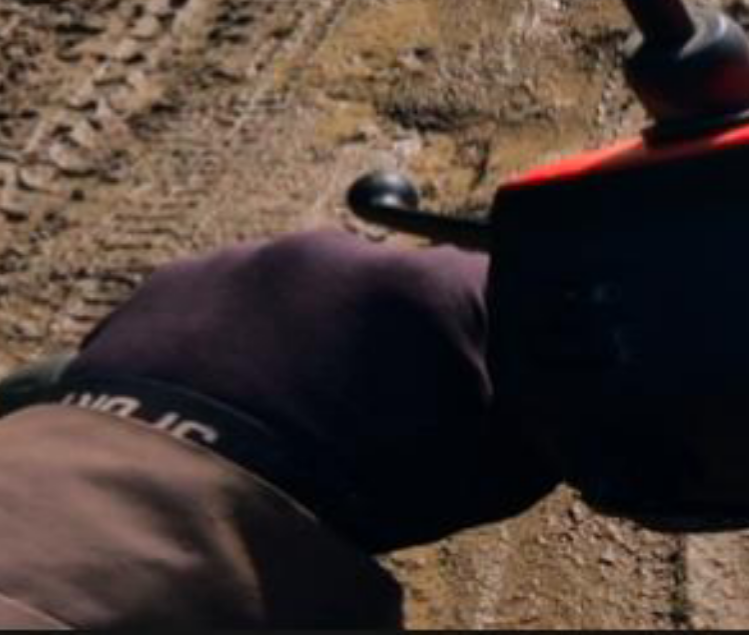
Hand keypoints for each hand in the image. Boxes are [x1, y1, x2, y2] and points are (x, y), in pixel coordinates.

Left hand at [49, 228, 556, 551]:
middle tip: (375, 412)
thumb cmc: (347, 489)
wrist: (181, 497)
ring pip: (312, 293)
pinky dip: (238, 344)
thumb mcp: (483, 479)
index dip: (498, 348)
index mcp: (439, 287)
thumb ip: (540, 422)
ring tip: (292, 411)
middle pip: (402, 290)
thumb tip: (567, 402)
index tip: (477, 394)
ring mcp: (262, 256)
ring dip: (314, 338)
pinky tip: (234, 400)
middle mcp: (356, 251)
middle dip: (397, 340)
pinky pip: (229, 303)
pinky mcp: (183, 276)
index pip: (506, 293)